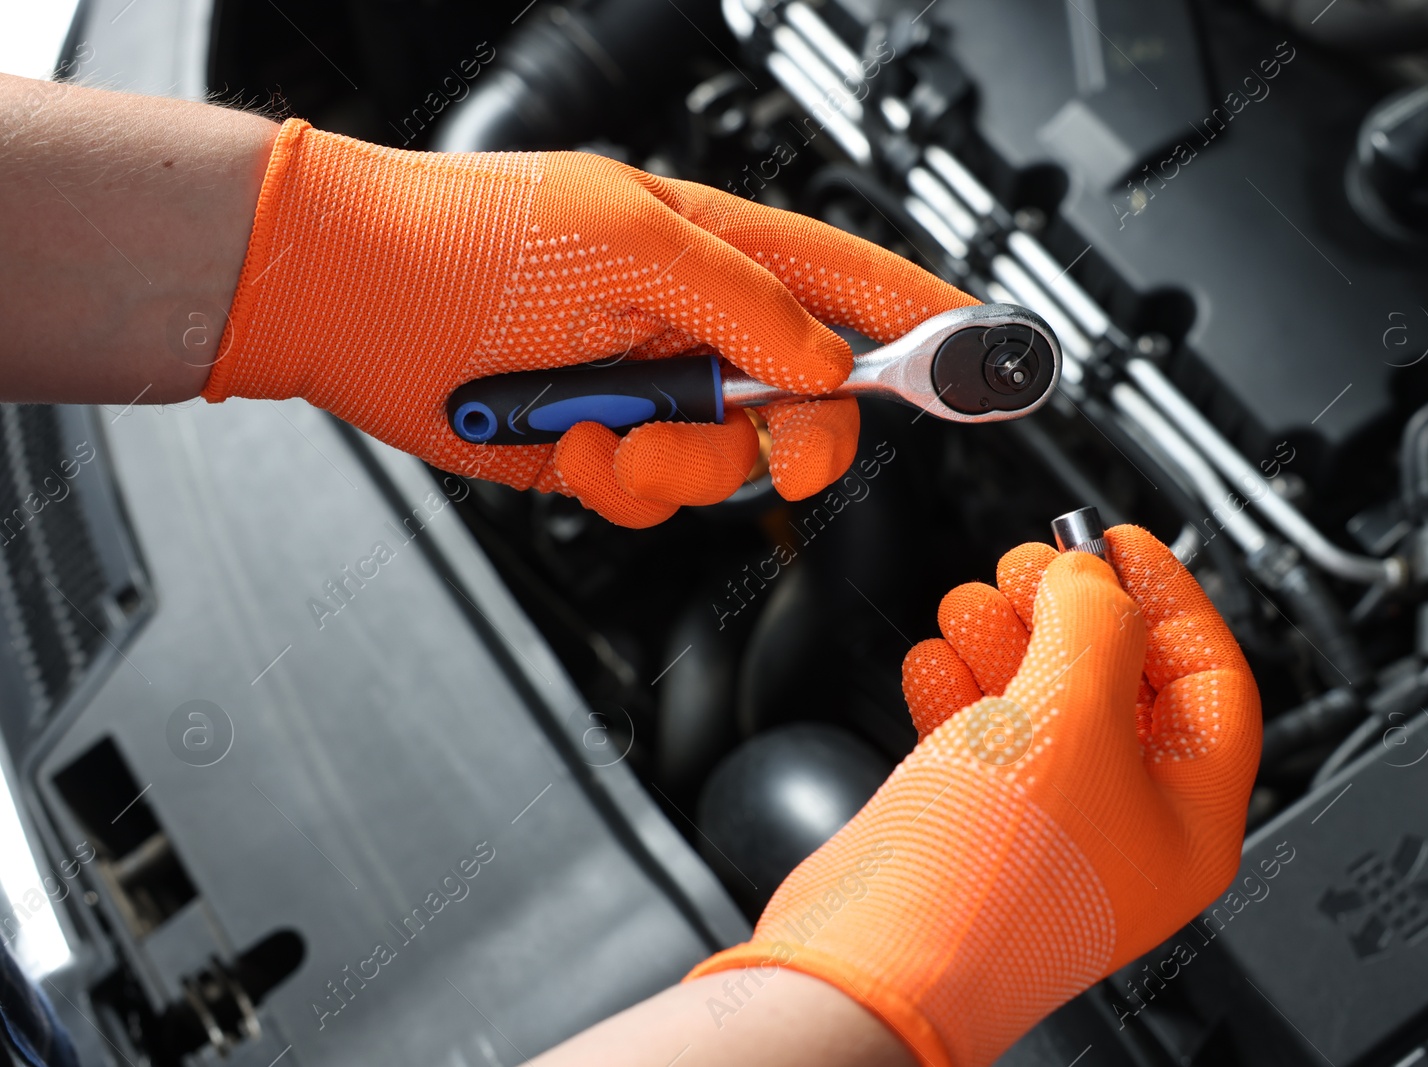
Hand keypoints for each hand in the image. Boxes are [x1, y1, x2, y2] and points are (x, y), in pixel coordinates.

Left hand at [203, 120, 975, 525]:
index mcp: (721, 253)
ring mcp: (655, 391)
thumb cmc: (473, 234)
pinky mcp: (607, 447)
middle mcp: (700, 325)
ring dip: (675, 465)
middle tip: (771, 441)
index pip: (855, 285)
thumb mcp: (628, 242)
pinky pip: (657, 498)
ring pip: (732, 467)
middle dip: (794, 439)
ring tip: (606, 428)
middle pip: (813, 406)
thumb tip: (827, 363)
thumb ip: (745, 304)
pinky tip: (567, 441)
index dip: (930, 322)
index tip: (991, 358)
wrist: (352, 296)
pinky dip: (617, 484)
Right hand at [686, 525, 1260, 1066]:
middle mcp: (1125, 832)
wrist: (875, 962)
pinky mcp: (976, 835)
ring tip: (973, 599)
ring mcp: (1049, 835)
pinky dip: (962, 689)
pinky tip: (937, 658)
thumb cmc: (989, 876)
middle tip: (1033, 563)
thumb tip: (1093, 578)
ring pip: (1044, 707)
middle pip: (1122, 686)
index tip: (1122, 543)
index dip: (1170, 597)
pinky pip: (983, 741)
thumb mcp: (1073, 709)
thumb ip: (1097, 620)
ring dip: (1008, 640)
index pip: (1211, 680)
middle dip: (1072, 612)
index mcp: (1189, 821)